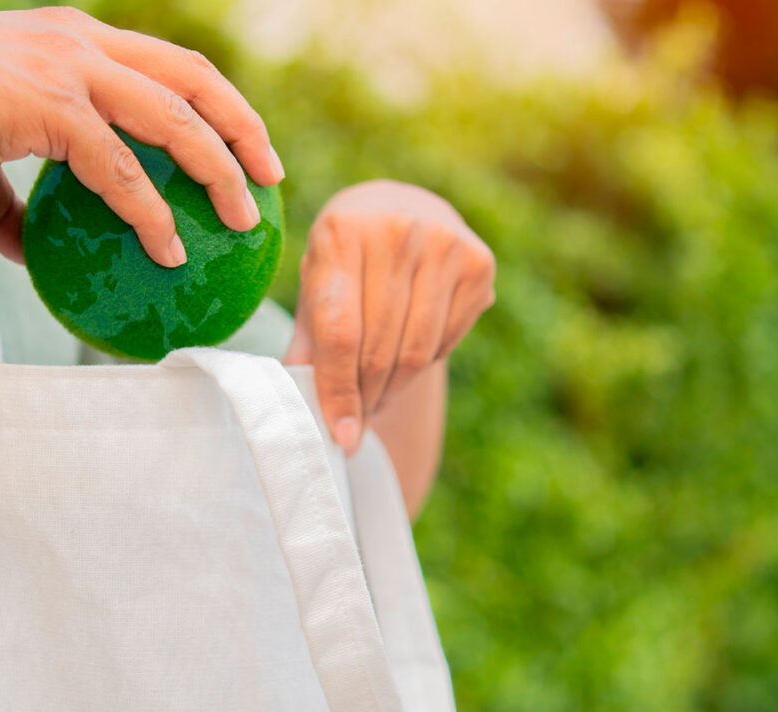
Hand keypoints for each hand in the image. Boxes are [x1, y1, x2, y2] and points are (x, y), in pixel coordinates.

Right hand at [0, 7, 283, 264]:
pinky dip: (151, 213)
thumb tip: (31, 251)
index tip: (242, 145)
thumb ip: (11, 205)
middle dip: (243, 125)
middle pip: (194, 77)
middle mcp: (81, 42)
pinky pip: (121, 168)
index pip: (168, 65)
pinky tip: (169, 250)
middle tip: (271, 176)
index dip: (215, 102)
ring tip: (243, 221)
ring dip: (219, 171)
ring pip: (174, 117)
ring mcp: (69, 67)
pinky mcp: (49, 105)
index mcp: (73, 41)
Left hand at [285, 180, 494, 454]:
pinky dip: (423, 365)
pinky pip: (447, 340)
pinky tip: (406, 360)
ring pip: (416, 351)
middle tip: (355, 424)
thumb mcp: (316, 283)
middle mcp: (396, 230)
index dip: (338, 390)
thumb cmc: (345, 257)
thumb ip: (308, 341)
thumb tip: (298, 402)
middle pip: (379, 347)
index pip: (339, 331)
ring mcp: (444, 242)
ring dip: (393, 390)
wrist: (398, 207)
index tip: (341, 437)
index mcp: (341, 232)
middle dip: (365, 398)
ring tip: (375, 401)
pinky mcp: (478, 262)